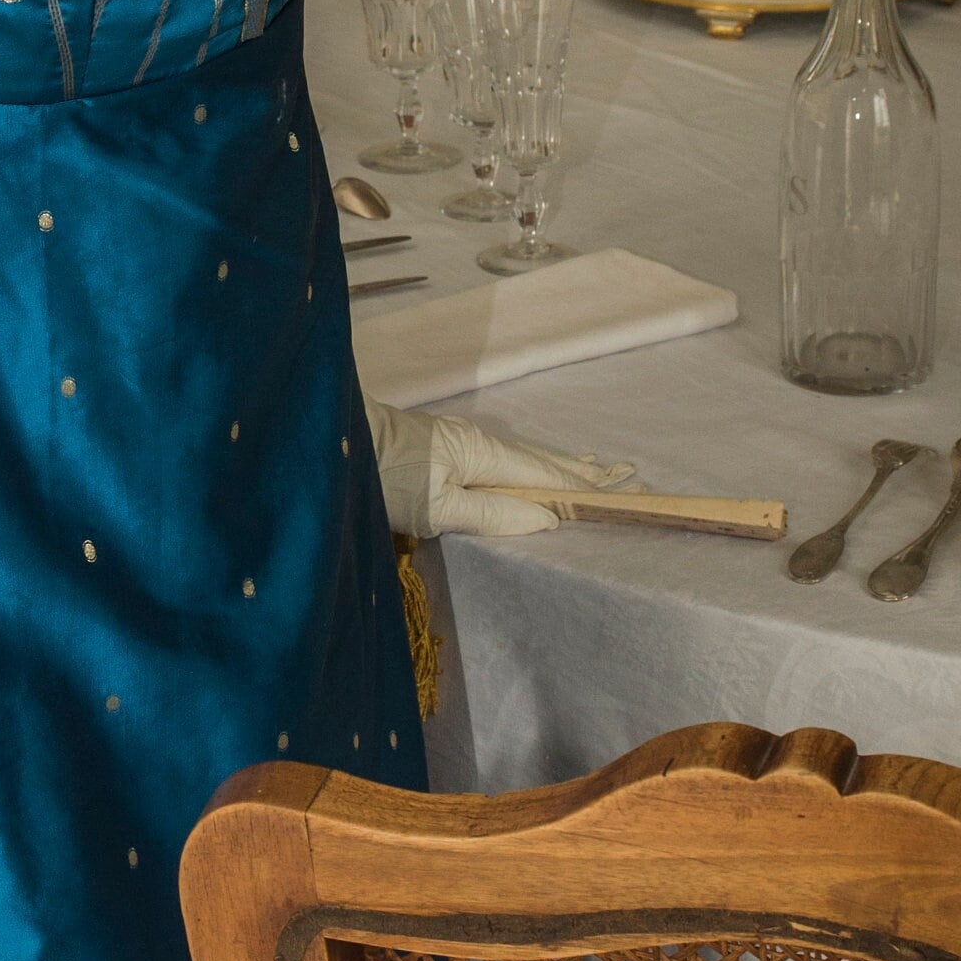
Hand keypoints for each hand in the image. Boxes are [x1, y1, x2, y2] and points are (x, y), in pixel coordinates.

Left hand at [367, 393, 633, 538]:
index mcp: (484, 454)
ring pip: (523, 456)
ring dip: (560, 464)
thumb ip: (493, 513)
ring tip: (593, 468)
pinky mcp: (446, 446)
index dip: (583, 486)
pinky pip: (505, 456)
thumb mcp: (437, 508)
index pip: (545, 474)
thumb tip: (548, 519)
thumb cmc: (383, 479)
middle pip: (540, 461)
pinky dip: (532, 462)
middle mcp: (480, 442)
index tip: (622, 491)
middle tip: (625, 475)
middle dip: (582, 471)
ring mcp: (462, 441)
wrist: (335, 442)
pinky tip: (533, 466)